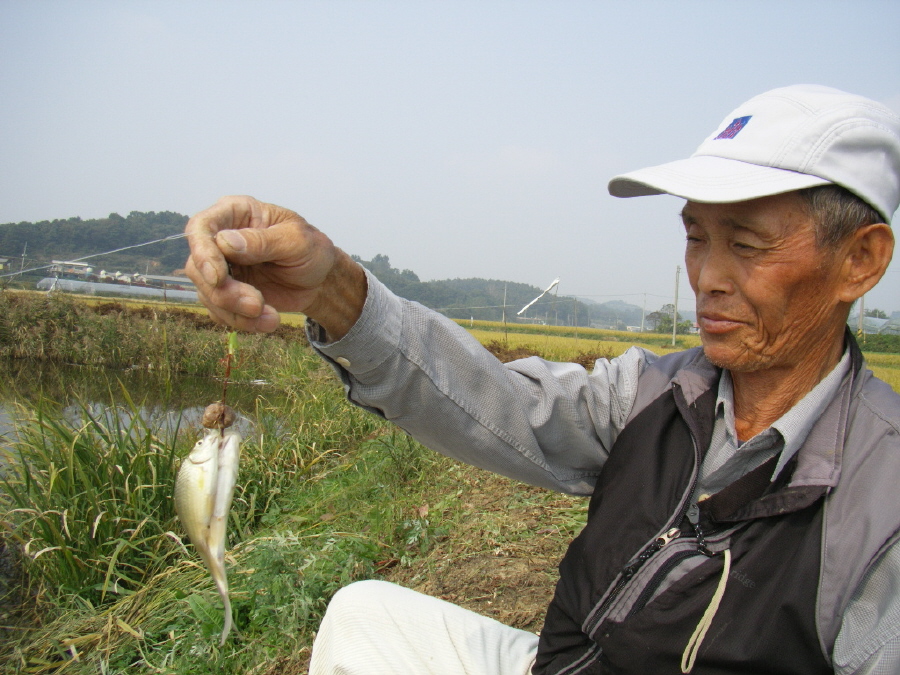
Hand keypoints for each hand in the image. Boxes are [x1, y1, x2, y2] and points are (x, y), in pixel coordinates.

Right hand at [185, 196, 365, 336]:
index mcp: (236, 213)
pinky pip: (220, 312)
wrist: (320, 279)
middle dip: (225, 293)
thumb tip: (224, 242)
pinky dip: (241, 321)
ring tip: (270, 317)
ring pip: (207, 293)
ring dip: (235, 312)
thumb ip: (262, 241)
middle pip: (198, 267)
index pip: (200, 227)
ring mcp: (221, 267)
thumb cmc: (311, 250)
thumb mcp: (296, 241)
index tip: (218, 278)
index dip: (202, 253)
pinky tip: (267, 320)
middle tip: (257, 305)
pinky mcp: (226, 293)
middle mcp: (220, 239)